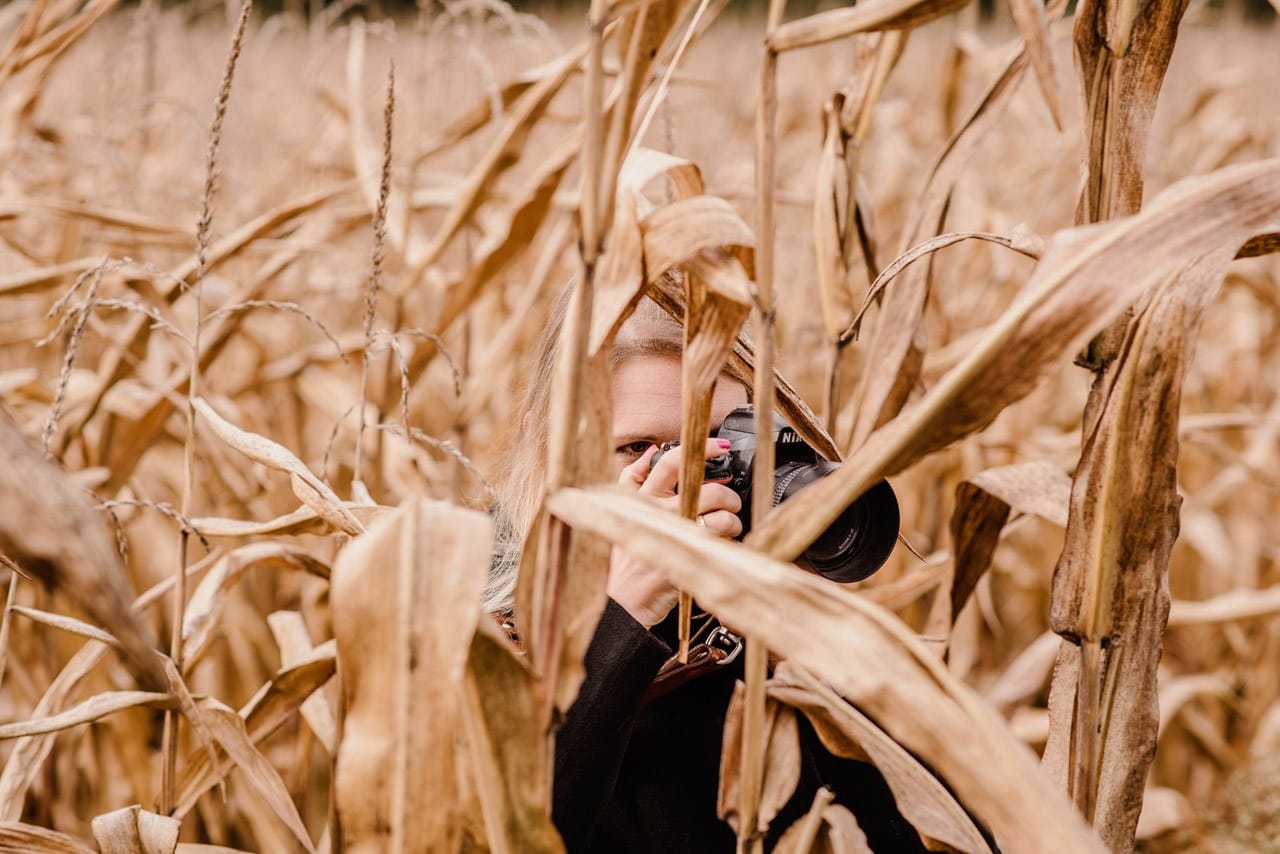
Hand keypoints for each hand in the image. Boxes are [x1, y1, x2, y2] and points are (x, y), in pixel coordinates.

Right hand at [607, 439, 742, 627]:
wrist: (620, 600)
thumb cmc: (624, 557)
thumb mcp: (620, 512)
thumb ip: (632, 479)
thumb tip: (650, 452)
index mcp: (643, 497)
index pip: (671, 461)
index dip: (700, 449)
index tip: (721, 446)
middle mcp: (659, 511)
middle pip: (706, 488)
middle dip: (728, 495)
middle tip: (730, 503)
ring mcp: (673, 534)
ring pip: (720, 514)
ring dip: (732, 519)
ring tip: (728, 527)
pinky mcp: (686, 555)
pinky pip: (720, 539)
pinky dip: (729, 540)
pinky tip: (722, 545)